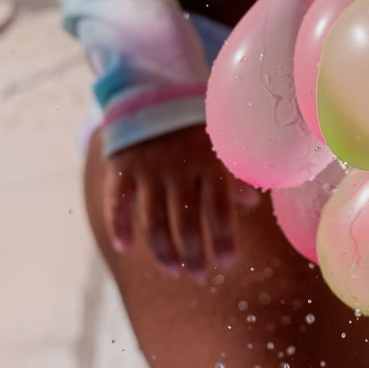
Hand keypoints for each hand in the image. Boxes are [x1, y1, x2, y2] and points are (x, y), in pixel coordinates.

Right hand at [102, 126, 259, 277]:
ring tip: (173, 270)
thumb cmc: (193, 127)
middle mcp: (179, 168)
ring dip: (163, 250)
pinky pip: (117, 202)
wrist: (151, 90)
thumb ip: (234, 173)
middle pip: (187, 222)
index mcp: (209, 162)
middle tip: (199, 277)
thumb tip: (251, 204)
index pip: (219, 209)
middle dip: (194, 254)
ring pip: (154, 220)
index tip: (228, 262)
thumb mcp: (219, 142)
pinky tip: (125, 246)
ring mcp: (148, 169)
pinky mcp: (121, 167)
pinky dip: (119, 225)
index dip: (224, 238)